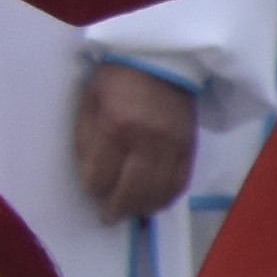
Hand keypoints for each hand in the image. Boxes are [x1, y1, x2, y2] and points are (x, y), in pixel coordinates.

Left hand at [67, 60, 198, 224]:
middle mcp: (146, 141)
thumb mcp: (89, 101)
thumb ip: (86, 138)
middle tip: (108, 217)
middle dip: (116, 208)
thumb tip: (89, 174)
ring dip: (142, 208)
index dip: (94, 188)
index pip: (101, 175)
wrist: (162, 59)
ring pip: (157, 192)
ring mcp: (171, 146)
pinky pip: (180, 183)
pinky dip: (166, 198)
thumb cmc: (116, 78)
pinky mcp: (189, 148)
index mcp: (115, 126)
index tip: (91, 191)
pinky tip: (154, 203)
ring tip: (129, 213)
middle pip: (131, 190)